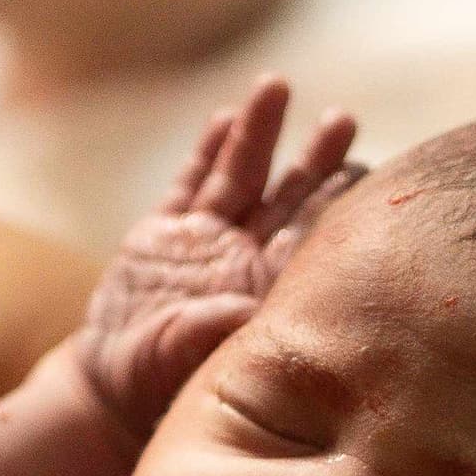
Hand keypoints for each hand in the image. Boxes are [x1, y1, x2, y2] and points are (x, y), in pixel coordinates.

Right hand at [73, 76, 361, 439]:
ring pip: (240, 176)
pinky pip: (190, 185)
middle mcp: (241, 259)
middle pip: (287, 197)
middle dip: (315, 158)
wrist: (112, 390)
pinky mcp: (163, 234)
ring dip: (258, 133)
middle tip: (346, 120)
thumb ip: (214, 330)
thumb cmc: (159, 386)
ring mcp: (204, 242)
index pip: (306, 238)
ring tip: (277, 85)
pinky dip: (205, 152)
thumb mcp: (185, 361)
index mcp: (262, 290)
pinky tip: (224, 117)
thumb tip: (243, 308)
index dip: (333, 203)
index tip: (364, 170)